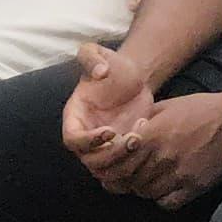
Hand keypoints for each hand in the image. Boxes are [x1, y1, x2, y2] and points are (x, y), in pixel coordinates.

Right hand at [61, 41, 154, 164]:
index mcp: (74, 117)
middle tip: (133, 139)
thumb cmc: (113, 65)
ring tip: (142, 137)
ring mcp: (104, 147)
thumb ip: (91, 56)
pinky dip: (137, 160)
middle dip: (112, 154)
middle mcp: (86, 136)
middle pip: (90, 160)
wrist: (135, 78)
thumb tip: (100, 72)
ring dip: (126, 160)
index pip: (72, 140)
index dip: (88, 141)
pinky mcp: (122, 152)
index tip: (110, 130)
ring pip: (108, 170)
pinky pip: (125, 167)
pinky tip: (150, 136)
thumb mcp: (98, 52)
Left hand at [103, 95, 221, 209]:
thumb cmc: (200, 109)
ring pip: (147, 193)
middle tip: (132, 175)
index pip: (120, 161)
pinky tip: (165, 189)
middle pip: (131, 180)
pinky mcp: (194, 186)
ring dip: (145, 188)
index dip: (116, 164)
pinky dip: (162, 199)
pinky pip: (168, 203)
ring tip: (150, 180)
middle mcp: (161, 157)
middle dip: (128, 178)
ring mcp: (178, 174)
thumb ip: (143, 120)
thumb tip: (125, 132)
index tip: (118, 164)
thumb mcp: (166, 106)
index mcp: (151, 136)